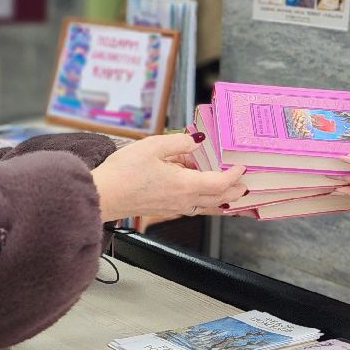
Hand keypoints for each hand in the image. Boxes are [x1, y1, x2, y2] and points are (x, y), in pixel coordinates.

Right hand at [92, 133, 247, 221]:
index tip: (242, 166)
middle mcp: (183, 200)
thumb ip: (179, 142)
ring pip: (206, 205)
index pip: (221, 183)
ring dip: (220, 198)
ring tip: (229, 191)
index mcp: (185, 185)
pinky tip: (199, 192)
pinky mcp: (163, 209)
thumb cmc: (123, 173)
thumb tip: (197, 140)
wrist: (102, 196)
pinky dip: (203, 200)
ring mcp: (174, 208)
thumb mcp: (153, 146)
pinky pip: (192, 206)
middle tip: (246, 184)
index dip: (235, 175)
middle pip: (218, 198)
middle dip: (235, 191)